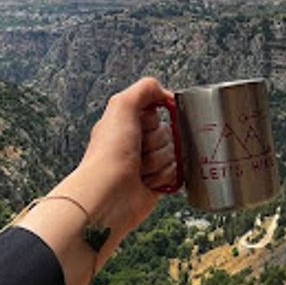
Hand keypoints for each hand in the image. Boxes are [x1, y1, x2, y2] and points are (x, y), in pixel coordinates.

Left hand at [17, 77, 177, 284]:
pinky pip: (177, 173)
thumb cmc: (109, 154)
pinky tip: (147, 182)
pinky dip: (164, 177)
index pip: (158, 112)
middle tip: (138, 151)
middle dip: (157, 142)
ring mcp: (147, 164)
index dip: (153, 120)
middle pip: (168, 132)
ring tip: (139, 170)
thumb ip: (145, 88)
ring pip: (174, 153)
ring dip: (159, 161)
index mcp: (126, 123)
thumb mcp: (122, 106)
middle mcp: (136, 143)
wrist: (108, 196)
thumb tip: (167, 94)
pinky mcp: (157, 184)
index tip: (142, 126)